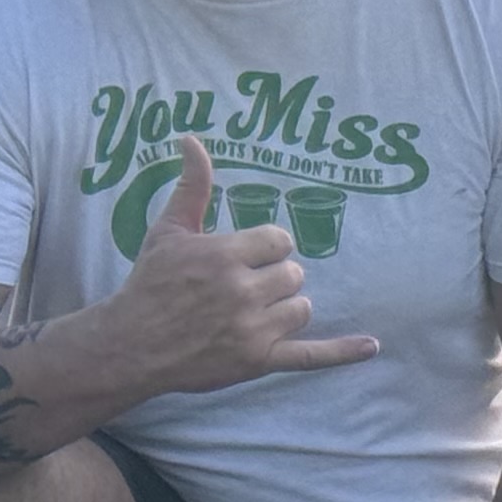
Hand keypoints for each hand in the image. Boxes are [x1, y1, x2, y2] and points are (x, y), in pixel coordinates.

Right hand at [103, 136, 379, 394]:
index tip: (245, 259)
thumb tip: (192, 139)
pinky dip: (342, 352)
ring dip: (285, 310)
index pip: (280, 241)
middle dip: (274, 279)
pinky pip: (310, 356)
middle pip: (294, 274)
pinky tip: (371, 346)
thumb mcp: (169, 231)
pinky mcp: (258, 362)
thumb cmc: (150, 284)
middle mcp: (243, 291)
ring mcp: (253, 329)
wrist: (130, 345)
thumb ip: (192, 186)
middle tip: (242, 290)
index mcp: (226, 255)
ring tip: (252, 314)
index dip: (267, 249)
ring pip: (301, 308)